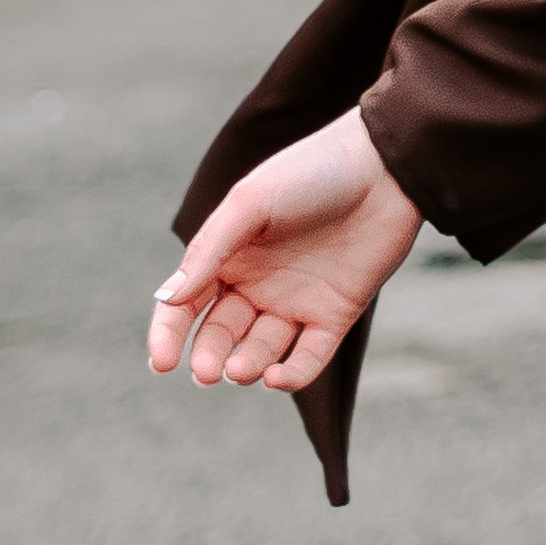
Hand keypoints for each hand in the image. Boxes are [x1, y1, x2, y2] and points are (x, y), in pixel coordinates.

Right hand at [147, 107, 423, 393]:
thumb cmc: (311, 172)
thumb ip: (210, 251)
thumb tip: (168, 299)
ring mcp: (296, 302)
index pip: (186, 305)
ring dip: (247, 367)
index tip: (160, 363)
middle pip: (220, 335)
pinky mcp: (335, 314)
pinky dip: (292, 375)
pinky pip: (308, 357)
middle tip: (207, 373)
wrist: (384, 166)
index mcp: (228, 256)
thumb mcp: (251, 203)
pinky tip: (278, 378)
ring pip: (261, 351)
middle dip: (209, 357)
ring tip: (241, 369)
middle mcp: (257, 284)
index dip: (168, 335)